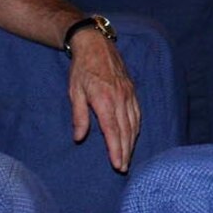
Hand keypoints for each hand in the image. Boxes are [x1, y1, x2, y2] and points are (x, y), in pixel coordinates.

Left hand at [67, 29, 139, 171]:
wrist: (96, 44)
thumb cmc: (82, 69)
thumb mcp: (74, 92)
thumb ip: (79, 116)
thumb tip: (79, 138)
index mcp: (104, 100)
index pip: (113, 131)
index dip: (116, 150)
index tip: (117, 164)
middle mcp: (120, 99)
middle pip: (126, 131)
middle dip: (125, 151)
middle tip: (123, 168)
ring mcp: (128, 95)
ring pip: (134, 124)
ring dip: (132, 142)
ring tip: (128, 157)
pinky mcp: (132, 91)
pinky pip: (137, 114)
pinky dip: (136, 128)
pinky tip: (133, 137)